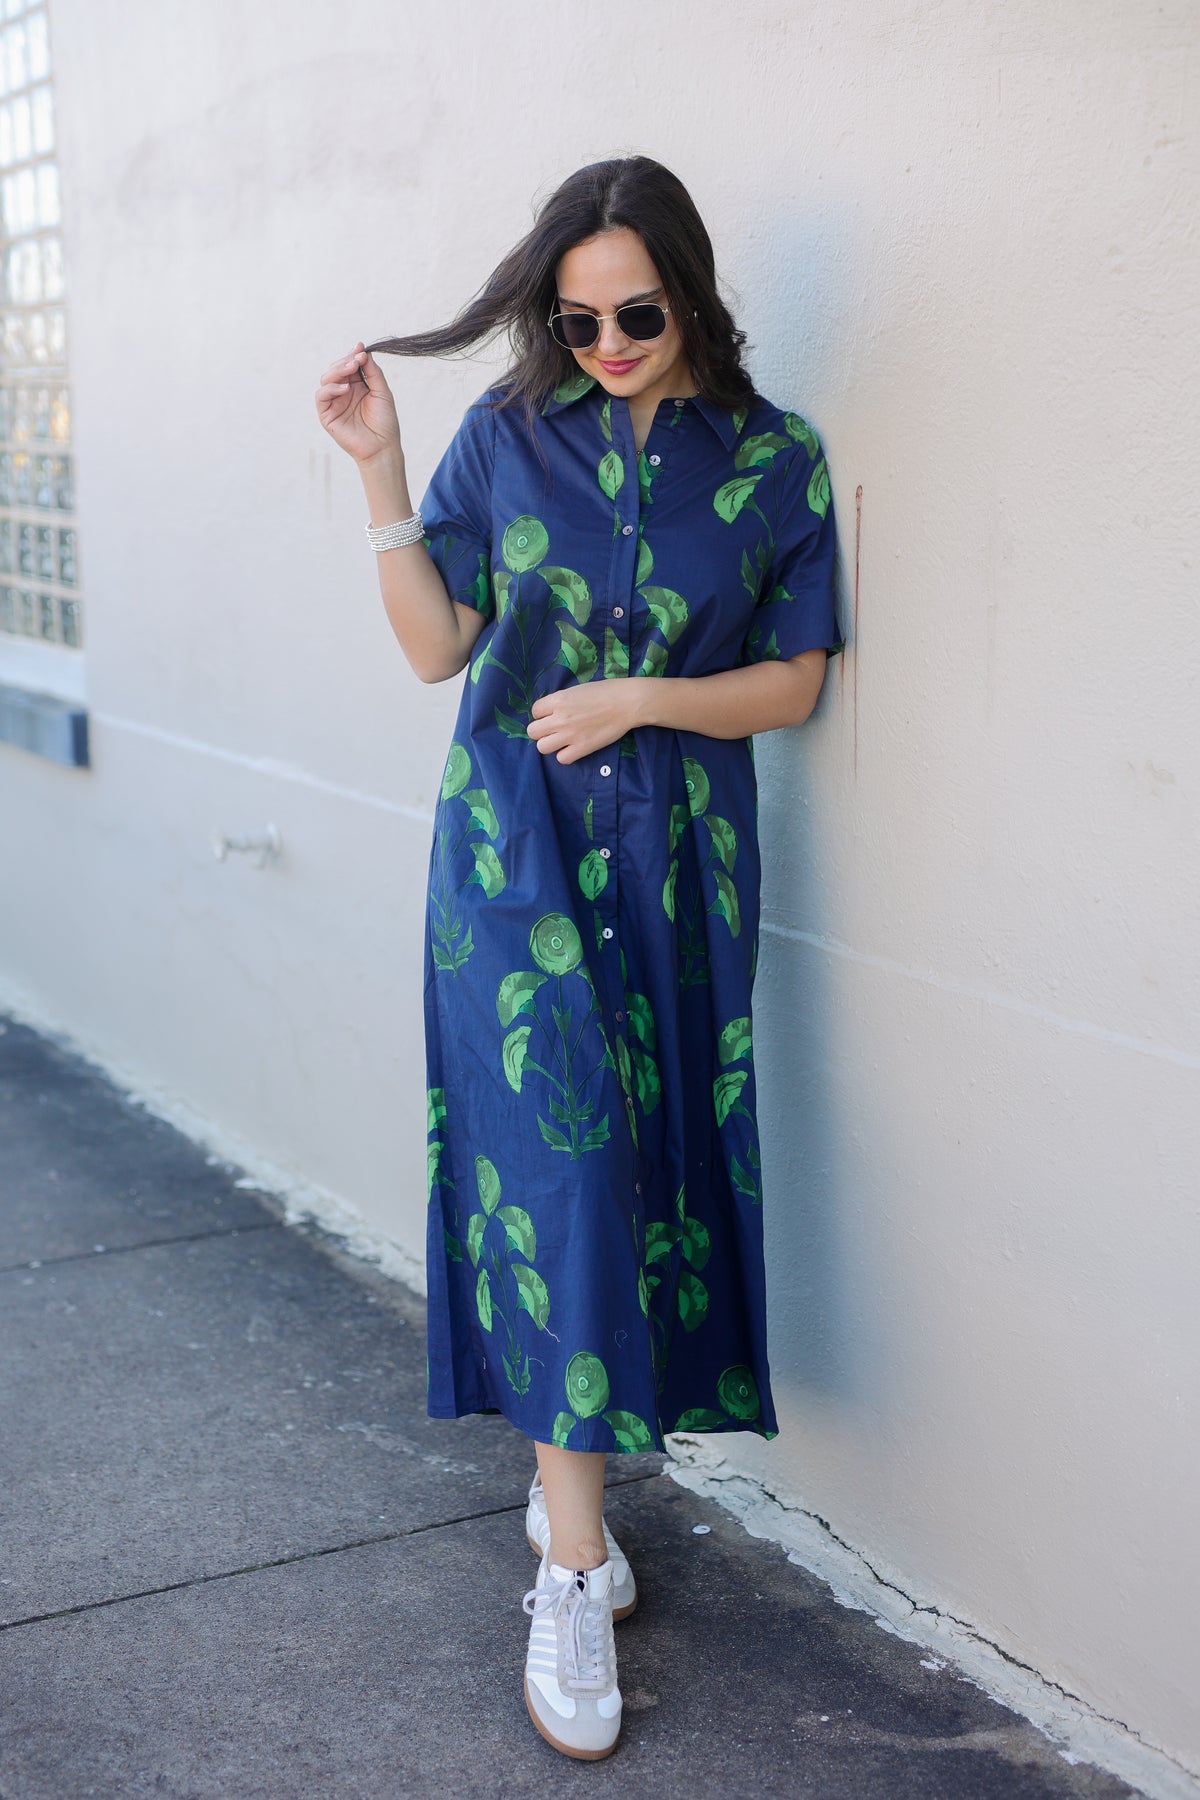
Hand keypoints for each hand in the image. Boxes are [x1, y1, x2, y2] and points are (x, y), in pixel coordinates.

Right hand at [314, 343, 402, 466]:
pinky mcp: (327, 415)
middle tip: (357, 358)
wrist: (383, 446)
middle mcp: (344, 392)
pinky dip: (331, 388)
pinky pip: (321, 396)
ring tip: (352, 368)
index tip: (360, 347)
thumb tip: (363, 352)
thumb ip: (373, 372)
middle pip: (336, 369)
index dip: (352, 354)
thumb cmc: (385, 422)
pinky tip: (345, 388)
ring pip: (326, 379)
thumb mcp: (382, 392)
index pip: (349, 365)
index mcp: (357, 386)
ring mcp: (334, 403)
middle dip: (345, 361)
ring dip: (337, 370)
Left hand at [527, 679, 649, 762]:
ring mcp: (570, 735)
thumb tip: (552, 710)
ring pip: (542, 747)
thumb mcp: (577, 689)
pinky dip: (565, 755)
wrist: (627, 702)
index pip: (535, 711)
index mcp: (558, 700)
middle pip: (533, 732)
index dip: (542, 713)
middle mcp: (560, 718)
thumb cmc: (606, 691)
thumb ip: (562, 700)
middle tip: (554, 729)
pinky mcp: (583, 748)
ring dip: (550, 744)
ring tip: (562, 740)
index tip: (552, 714)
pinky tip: (573, 748)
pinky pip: (561, 759)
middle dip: (541, 730)